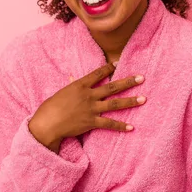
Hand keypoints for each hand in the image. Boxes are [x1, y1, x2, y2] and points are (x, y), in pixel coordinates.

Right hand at [28, 63, 145, 152]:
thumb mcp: (62, 92)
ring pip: (115, 104)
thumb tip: (74, 77)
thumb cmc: (51, 107)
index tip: (118, 63)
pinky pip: (109, 123)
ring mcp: (91, 109)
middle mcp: (88, 95)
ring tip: (143, 99)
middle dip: (128, 82)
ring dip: (130, 101)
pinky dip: (120, 126)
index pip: (98, 73)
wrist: (47, 123)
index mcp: (80, 85)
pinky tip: (131, 127)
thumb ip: (72, 86)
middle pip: (112, 87)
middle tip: (141, 78)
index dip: (109, 68)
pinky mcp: (91, 122)